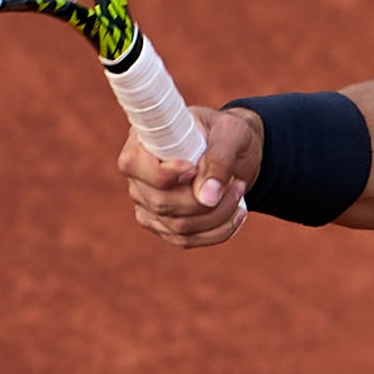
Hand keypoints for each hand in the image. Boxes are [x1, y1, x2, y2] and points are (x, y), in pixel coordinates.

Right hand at [119, 106, 260, 249]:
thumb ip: (218, 159)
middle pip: (161, 203)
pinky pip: (186, 240)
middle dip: (205, 200)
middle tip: (237, 183)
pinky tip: (238, 213)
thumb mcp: (230, 133)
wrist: (234, 152)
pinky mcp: (163, 225)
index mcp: (142, 141)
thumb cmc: (226, 134)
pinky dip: (219, 231)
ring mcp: (147, 204)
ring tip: (239, 192)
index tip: (194, 168)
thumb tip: (206, 198)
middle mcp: (138, 175)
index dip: (164, 174)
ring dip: (218, 215)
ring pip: (178, 227)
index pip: (134, 165)